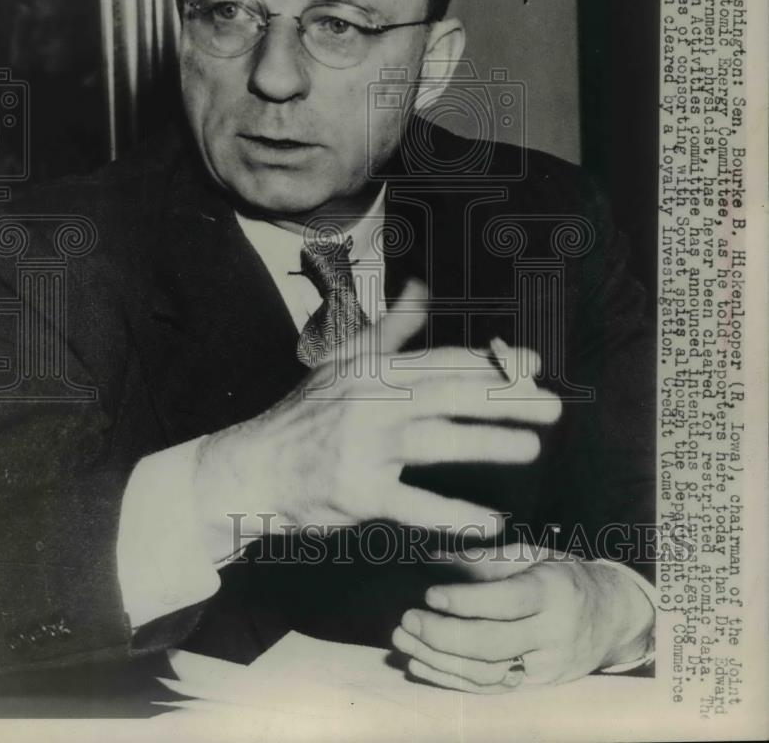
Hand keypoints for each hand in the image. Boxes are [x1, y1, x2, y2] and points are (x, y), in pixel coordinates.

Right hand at [194, 282, 561, 545]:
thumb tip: (420, 287)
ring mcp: (363, 447)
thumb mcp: (342, 361)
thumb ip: (388, 328)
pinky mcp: (356, 493)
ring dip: (487, 443)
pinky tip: (490, 522)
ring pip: (436, 442)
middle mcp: (370, 401)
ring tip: (531, 447)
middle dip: (505, 398)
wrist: (254, 466)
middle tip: (553, 407)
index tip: (532, 365)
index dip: (490, 362)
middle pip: (449, 394)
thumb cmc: (307, 414)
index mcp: (373, 369)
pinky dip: (451, 515)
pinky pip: (412, 505)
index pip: (442, 360)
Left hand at [391, 545, 654, 691]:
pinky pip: (488, 689)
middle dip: (444, 636)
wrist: (614, 617)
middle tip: (407, 620)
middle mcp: (553, 635)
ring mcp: (545, 668)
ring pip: (487, 674)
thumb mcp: (535, 554)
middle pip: (493, 645)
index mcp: (555, 592)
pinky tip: (420, 664)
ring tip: (403, 641)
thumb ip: (485, 556)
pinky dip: (450, 679)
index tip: (430, 594)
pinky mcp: (536, 687)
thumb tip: (434, 556)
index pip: (506, 602)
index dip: (466, 601)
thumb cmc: (565, 574)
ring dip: (438, 661)